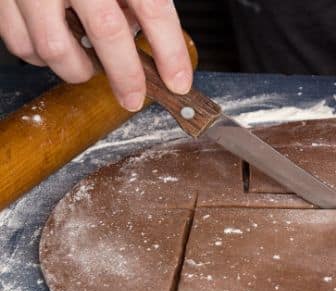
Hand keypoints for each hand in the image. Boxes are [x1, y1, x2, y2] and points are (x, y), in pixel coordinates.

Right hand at [0, 0, 192, 110]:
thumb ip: (136, 0)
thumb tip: (145, 39)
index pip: (152, 9)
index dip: (170, 52)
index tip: (178, 82)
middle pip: (107, 31)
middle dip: (126, 75)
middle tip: (134, 97)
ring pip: (55, 48)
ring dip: (77, 69)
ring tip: (89, 65)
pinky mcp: (2, 0)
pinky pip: (21, 44)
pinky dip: (42, 58)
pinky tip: (57, 47)